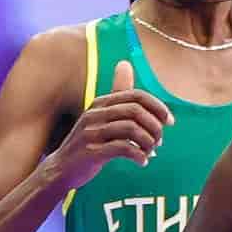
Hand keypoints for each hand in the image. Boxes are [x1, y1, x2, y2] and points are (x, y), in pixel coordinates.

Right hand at [53, 61, 172, 189]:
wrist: (62, 168)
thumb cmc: (89, 141)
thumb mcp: (101, 115)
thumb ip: (117, 94)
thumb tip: (125, 63)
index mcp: (101, 103)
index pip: (136, 96)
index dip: (158, 107)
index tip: (170, 122)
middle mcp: (95, 114)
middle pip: (136, 111)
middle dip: (155, 126)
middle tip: (159, 141)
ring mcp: (91, 132)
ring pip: (131, 129)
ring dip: (148, 142)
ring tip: (151, 151)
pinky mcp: (91, 151)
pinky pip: (123, 148)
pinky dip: (138, 155)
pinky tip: (142, 161)